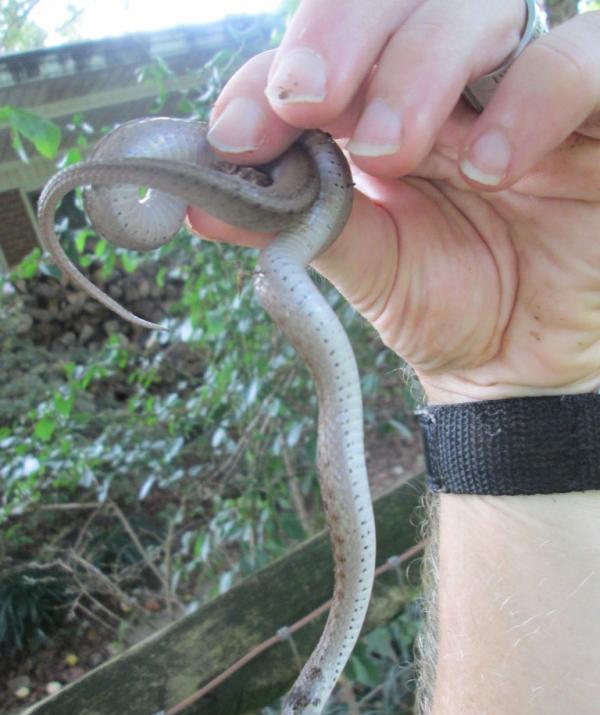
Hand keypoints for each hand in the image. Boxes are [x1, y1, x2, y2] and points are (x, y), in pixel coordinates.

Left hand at [188, 0, 599, 403]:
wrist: (512, 363)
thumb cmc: (439, 303)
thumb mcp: (361, 263)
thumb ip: (297, 222)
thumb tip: (203, 205)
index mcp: (379, 103)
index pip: (319, 47)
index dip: (269, 75)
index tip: (236, 135)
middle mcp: (448, 79)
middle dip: (339, 35)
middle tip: (307, 100)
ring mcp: (521, 87)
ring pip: (478, 7)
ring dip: (419, 67)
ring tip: (391, 152)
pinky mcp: (596, 118)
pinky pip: (582, 60)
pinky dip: (533, 96)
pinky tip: (489, 166)